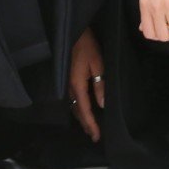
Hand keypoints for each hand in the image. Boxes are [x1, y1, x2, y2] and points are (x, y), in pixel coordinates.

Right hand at [68, 27, 103, 141]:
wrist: (71, 32)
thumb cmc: (86, 46)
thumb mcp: (97, 63)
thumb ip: (100, 84)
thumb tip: (102, 104)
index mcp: (77, 85)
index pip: (84, 110)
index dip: (91, 124)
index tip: (97, 136)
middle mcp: (69, 88)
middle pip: (77, 112)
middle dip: (86, 124)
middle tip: (94, 136)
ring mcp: (66, 84)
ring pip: (73, 107)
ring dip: (81, 118)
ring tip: (89, 127)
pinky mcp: (66, 79)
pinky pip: (71, 99)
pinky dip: (77, 108)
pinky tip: (81, 109)